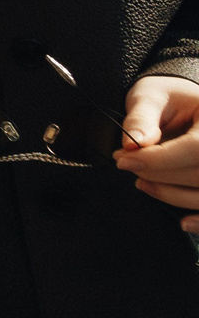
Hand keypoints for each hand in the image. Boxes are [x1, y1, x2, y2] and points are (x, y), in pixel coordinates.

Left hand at [116, 75, 198, 233]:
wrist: (181, 102)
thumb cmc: (166, 96)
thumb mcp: (150, 95)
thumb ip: (141, 117)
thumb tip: (133, 143)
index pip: (196, 149)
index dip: (159, 161)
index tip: (125, 161)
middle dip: (160, 176)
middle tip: (127, 165)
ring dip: (173, 196)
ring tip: (142, 183)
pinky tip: (183, 222)